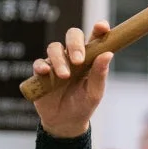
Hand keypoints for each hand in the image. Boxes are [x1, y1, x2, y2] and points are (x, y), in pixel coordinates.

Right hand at [31, 22, 115, 137]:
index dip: (99, 29)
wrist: (65, 121)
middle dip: (75, 44)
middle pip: (72, 35)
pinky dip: (42, 66)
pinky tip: (46, 72)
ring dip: (59, 60)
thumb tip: (108, 54)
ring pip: (54, 48)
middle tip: (79, 60)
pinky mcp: (41, 72)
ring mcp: (56, 62)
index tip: (102, 27)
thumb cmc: (83, 104)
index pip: (95, 39)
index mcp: (90, 58)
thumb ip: (99, 74)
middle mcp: (73, 56)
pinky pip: (39, 63)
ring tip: (65, 76)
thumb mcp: (94, 92)